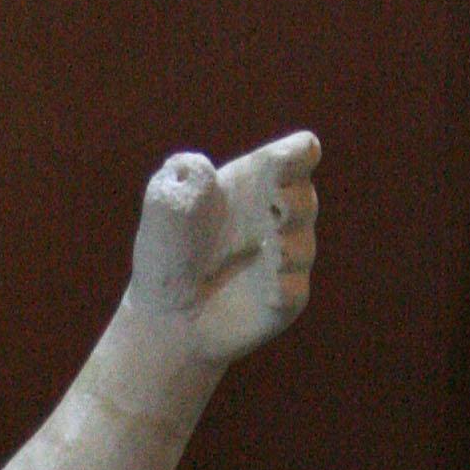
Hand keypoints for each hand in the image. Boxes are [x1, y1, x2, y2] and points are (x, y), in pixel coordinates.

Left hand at [126, 132, 318, 367]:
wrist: (164, 315)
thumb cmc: (168, 252)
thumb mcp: (167, 209)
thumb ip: (184, 182)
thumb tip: (199, 167)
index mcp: (257, 182)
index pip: (298, 155)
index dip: (298, 153)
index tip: (280, 163)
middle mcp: (278, 218)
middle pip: (304, 200)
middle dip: (295, 201)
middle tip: (277, 207)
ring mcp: (284, 261)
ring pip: (302, 247)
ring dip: (289, 247)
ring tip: (273, 249)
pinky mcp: (283, 301)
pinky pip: (293, 292)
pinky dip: (284, 289)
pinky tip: (270, 292)